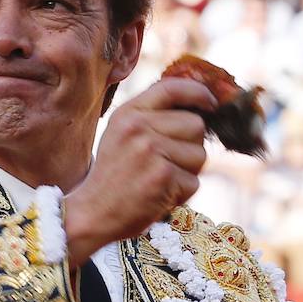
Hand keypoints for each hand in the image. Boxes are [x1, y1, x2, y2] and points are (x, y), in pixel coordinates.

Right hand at [64, 76, 215, 265]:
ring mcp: (151, 151)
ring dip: (187, 172)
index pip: (172, 88)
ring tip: (159, 180)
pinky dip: (182, 194)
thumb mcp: (120, 134)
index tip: (211, 103)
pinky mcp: (162, 177)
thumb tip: (196, 105)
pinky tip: (158, 195)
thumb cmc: (113, 176)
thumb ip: (150, 116)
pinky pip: (194, 182)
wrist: (92, 213)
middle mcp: (139, 127)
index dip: (198, 93)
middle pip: (196, 125)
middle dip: (191, 146)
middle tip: (167, 163)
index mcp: (128, 113)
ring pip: (200, 155)